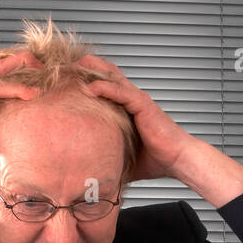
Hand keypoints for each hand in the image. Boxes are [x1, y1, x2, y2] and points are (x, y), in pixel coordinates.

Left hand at [76, 53, 194, 181]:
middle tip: (65, 66)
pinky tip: (89, 88)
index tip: (67, 81)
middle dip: (86, 69)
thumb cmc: (155, 160)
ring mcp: (136, 100)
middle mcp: (131, 99)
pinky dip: (104, 88)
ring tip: (73, 67)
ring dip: (92, 72)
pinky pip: (120, 92)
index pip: (105, 87)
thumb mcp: (122, 158)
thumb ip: (107, 160)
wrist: (177, 160)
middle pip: (106, 76)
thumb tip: (89, 176)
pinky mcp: (142, 104)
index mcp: (126, 108)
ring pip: (111, 78)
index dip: (87, 81)